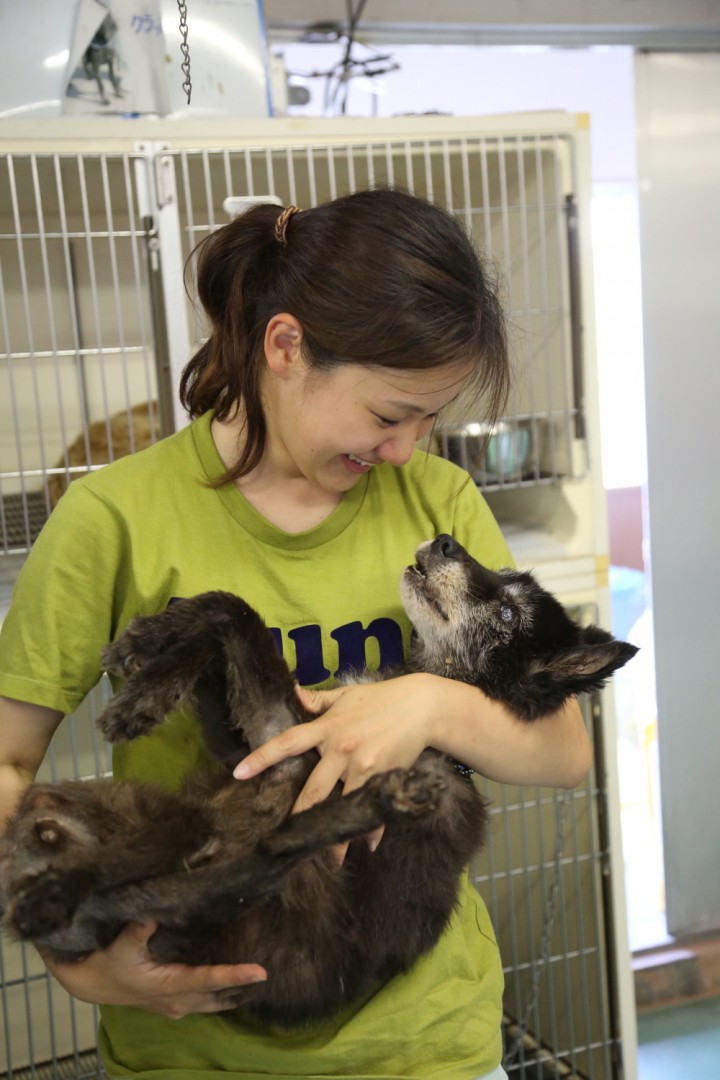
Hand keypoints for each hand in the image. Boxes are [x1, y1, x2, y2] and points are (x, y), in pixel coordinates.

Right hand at [42, 920, 266, 1018]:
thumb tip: (160, 908)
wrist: (88, 982)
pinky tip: (232, 985)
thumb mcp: (121, 943)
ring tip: (259, 979)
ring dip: (234, 993)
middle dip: (244, 987)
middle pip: (219, 996)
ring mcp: (175, 1006)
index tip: (261, 971)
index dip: (235, 975)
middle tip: (271, 973)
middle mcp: (177, 1000)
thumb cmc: (105, 961)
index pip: (209, 979)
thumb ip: (141, 927)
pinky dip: (220, 994)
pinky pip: (204, 1002)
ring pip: (213, 1003)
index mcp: (169, 984)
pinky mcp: (171, 1004)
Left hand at [234, 673, 440, 854]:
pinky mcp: (385, 779)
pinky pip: (375, 809)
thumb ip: (317, 699)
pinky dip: (373, 829)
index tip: (238, 773)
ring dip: (336, 836)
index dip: (262, 758)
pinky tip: (369, 845)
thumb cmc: (382, 698)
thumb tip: (291, 691)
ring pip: (343, 807)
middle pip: (313, 790)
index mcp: (329, 727)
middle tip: (285, 841)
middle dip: (299, 818)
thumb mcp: (347, 694)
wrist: (424, 706)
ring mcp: (365, 768)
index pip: (288, 743)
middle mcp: (343, 750)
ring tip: (330, 860)